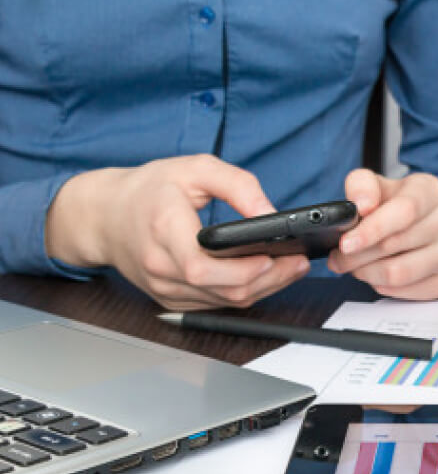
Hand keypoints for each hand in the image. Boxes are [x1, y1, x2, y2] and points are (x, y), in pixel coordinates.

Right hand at [45, 155, 308, 309]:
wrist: (104, 216)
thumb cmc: (149, 189)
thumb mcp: (194, 169)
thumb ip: (237, 184)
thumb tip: (270, 212)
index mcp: (163, 229)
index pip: (201, 267)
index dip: (241, 269)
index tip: (271, 257)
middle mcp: (160, 265)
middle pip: (222, 290)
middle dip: (268, 279)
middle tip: (298, 262)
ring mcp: (164, 287)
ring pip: (224, 302)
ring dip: (263, 288)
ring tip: (290, 267)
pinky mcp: (171, 299)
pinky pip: (215, 304)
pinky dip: (244, 292)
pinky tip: (265, 276)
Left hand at [328, 170, 437, 299]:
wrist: (420, 224)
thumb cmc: (395, 206)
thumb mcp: (376, 186)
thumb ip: (362, 185)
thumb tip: (361, 205)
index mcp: (431, 191)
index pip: (404, 211)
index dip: (371, 230)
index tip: (345, 243)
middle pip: (394, 245)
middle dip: (356, 256)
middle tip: (338, 258)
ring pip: (398, 274)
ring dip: (366, 273)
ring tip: (355, 266)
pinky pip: (404, 291)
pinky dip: (382, 286)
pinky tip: (377, 274)